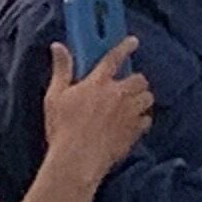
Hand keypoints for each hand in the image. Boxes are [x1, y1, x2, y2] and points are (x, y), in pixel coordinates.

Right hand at [39, 39, 156, 183]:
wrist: (77, 160)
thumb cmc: (63, 129)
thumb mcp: (55, 96)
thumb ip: (61, 70)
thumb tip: (58, 46)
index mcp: (97, 83)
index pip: (114, 58)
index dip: (125, 47)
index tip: (133, 41)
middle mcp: (117, 95)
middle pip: (139, 79)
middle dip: (136, 80)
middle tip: (128, 86)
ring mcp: (128, 114)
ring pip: (147, 98)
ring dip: (142, 98)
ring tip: (133, 104)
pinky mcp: (134, 132)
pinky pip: (147, 120)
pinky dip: (143, 120)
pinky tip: (134, 123)